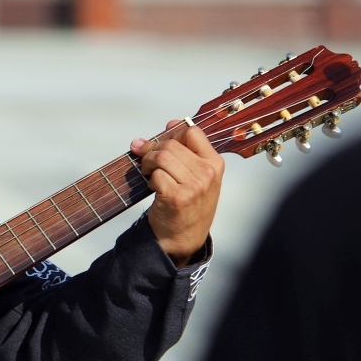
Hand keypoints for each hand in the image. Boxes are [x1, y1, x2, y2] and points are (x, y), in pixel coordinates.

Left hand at [130, 122, 224, 266]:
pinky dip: (149, 179)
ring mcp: (193, 186)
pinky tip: (153, 187)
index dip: (171, 133)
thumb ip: (187, 150)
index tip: (159, 142)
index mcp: (215, 163)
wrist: (184, 237)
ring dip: (147, 163)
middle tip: (145, 161)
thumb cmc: (189, 204)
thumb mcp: (198, 176)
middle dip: (152, 149)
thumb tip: (171, 123)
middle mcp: (207, 174)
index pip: (192, 132)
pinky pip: (156, 175)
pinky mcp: (176, 197)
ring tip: (148, 173)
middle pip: (171, 144)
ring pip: (161, 157)